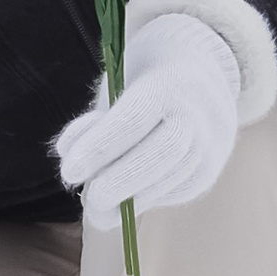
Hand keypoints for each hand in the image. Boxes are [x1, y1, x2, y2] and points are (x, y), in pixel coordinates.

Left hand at [53, 10, 241, 226]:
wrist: (204, 72)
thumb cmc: (147, 75)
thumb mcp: (118, 83)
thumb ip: (96, 120)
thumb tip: (68, 155)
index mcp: (169, 82)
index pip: (133, 120)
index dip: (99, 149)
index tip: (69, 171)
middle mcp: (197, 115)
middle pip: (160, 155)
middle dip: (118, 183)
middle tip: (89, 199)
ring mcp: (208, 145)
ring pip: (168, 182)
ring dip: (127, 200)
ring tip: (98, 203)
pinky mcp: (207, 171)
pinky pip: (172, 193)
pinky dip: (143, 198)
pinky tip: (126, 195)